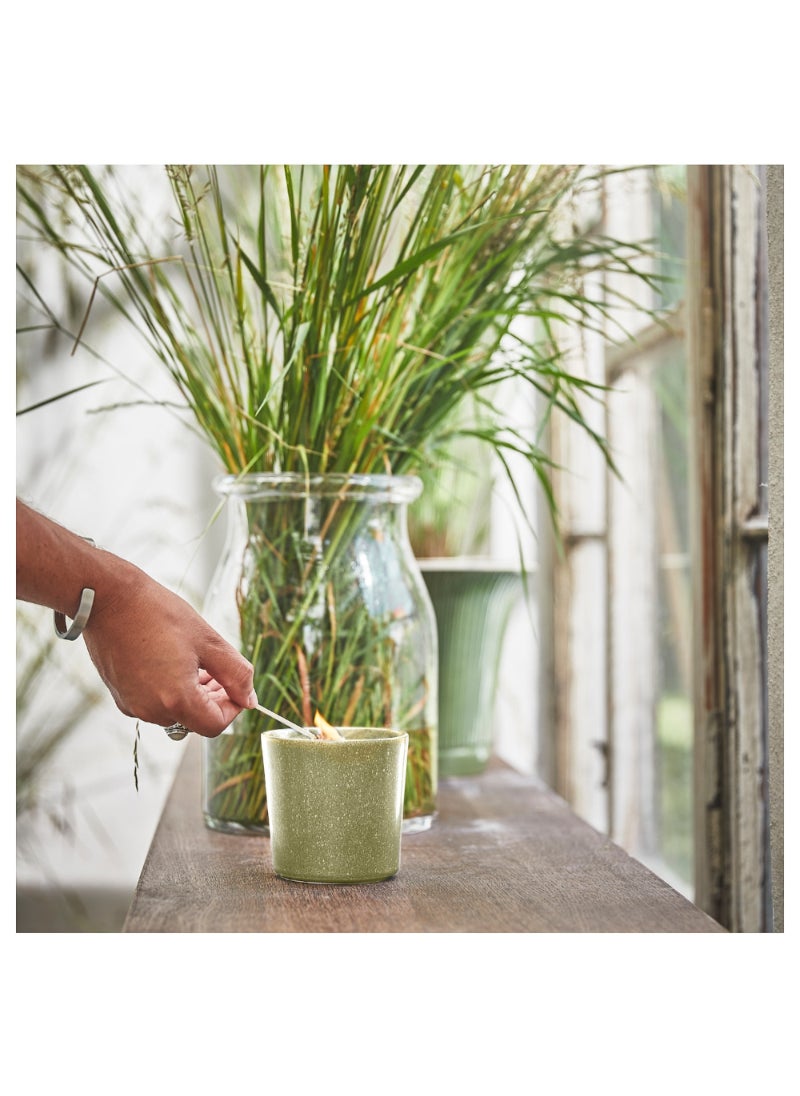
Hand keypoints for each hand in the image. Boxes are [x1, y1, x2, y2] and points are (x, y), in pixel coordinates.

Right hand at [82, 563, 255, 736]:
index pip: (215, 725)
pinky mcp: (120, 695)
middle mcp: (151, 710)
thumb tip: (249, 698)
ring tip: (196, 662)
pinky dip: (169, 690)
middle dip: (214, 699)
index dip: (233, 707)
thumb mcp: (208, 640)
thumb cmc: (156, 613)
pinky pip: (154, 703)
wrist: (108, 598)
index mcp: (176, 699)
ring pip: (175, 712)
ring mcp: (132, 705)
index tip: (236, 686)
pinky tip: (172, 661)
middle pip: (195, 720)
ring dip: (193, 694)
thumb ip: (236, 673)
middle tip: (218, 670)